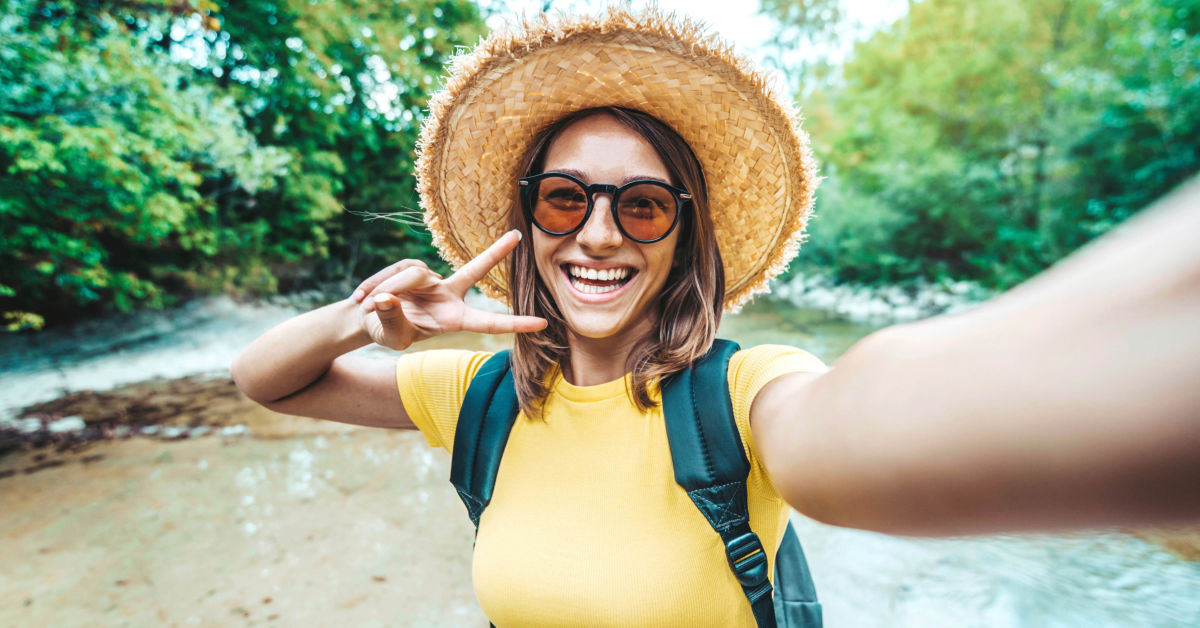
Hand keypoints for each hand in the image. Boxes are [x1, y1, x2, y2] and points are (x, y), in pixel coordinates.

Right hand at [349, 230, 546, 349]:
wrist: (367, 317)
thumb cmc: (386, 332)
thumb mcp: (389, 335)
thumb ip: (391, 320)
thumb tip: (386, 298)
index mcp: (453, 320)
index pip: (488, 322)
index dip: (514, 323)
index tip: (543, 323)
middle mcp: (448, 295)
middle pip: (475, 270)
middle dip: (496, 252)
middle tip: (518, 235)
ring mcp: (431, 278)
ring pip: (412, 275)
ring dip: (388, 289)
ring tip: (369, 305)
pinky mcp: (413, 266)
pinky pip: (395, 272)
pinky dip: (377, 285)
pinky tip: (364, 297)